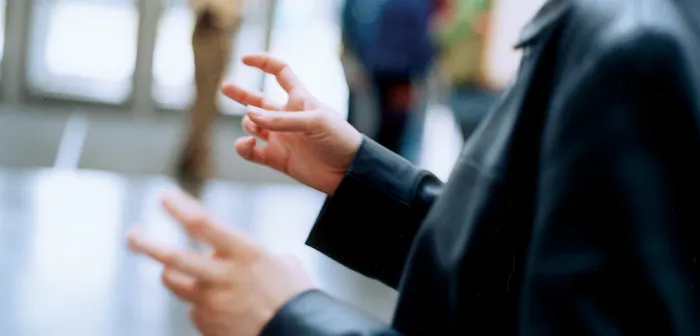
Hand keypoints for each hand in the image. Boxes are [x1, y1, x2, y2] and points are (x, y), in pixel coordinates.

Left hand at [128, 189, 313, 335]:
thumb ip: (250, 256)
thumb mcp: (281, 264)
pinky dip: (202, 302)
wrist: (300, 333)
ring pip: (174, 281)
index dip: (179, 207)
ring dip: (172, 272)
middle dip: (146, 243)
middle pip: (172, 258)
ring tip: (174, 268)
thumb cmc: (296, 295)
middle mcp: (223, 277)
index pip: (202, 223)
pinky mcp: (207, 325)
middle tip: (132, 233)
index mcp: (244, 254)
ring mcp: (212, 303)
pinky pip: (193, 307)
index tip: (163, 195)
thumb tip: (232, 258)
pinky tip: (225, 308)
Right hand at [222, 54, 362, 194]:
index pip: (280, 73)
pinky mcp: (277, 159)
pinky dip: (243, 148)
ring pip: (252, 125)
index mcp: (300, 99)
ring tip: (254, 127)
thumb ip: (281, 119)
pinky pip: (252, 152)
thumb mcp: (314, 122)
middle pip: (259, 100)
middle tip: (224, 87)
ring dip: (248, 123)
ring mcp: (281, 138)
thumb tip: (249, 115)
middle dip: (241, 94)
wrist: (348, 171)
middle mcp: (288, 117)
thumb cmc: (339, 139)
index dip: (263, 63)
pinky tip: (247, 145)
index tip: (244, 60)